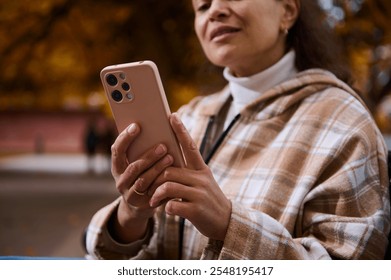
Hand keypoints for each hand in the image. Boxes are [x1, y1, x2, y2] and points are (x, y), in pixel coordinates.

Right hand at [110, 123, 173, 241]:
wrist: (139, 205)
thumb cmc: (141, 175)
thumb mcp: (135, 163)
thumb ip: (139, 150)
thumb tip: (152, 127)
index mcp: (117, 167)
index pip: (117, 150)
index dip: (125, 138)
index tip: (137, 126)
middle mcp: (120, 181)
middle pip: (134, 167)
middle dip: (149, 156)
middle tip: (163, 146)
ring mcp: (130, 194)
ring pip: (144, 180)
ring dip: (158, 168)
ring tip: (170, 158)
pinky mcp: (143, 204)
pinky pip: (154, 192)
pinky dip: (163, 182)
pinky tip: (174, 174)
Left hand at [149, 113, 231, 240]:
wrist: (226, 222)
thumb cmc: (208, 200)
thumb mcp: (202, 183)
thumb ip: (187, 173)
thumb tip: (166, 164)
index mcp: (202, 170)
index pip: (190, 146)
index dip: (180, 131)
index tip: (172, 116)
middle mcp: (201, 179)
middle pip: (169, 170)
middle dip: (155, 179)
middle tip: (148, 187)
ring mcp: (199, 194)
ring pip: (168, 186)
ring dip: (157, 194)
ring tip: (154, 201)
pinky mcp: (196, 210)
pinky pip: (172, 205)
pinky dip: (165, 208)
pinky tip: (167, 211)